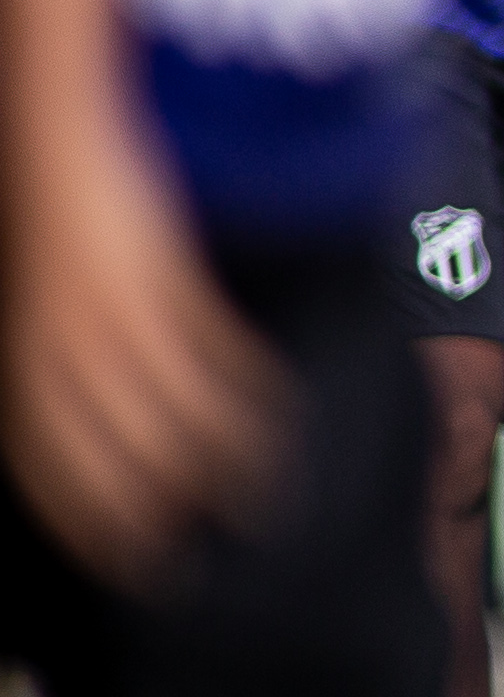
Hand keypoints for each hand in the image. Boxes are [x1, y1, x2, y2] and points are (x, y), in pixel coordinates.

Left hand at [1, 108, 280, 583]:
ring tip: (270, 496)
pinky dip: (253, 392)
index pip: (56, 472)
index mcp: (28, 362)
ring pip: (175, 418)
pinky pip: (214, 356)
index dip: (98, 526)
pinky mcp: (159, 281)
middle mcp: (63, 350)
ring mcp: (112, 318)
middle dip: (172, 515)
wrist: (61, 130)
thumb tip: (126, 429)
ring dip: (229, 465)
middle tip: (218, 549)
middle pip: (121, 461)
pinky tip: (281, 410)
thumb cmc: (64, 219)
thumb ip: (78, 368)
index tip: (138, 566)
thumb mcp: (52, 310)